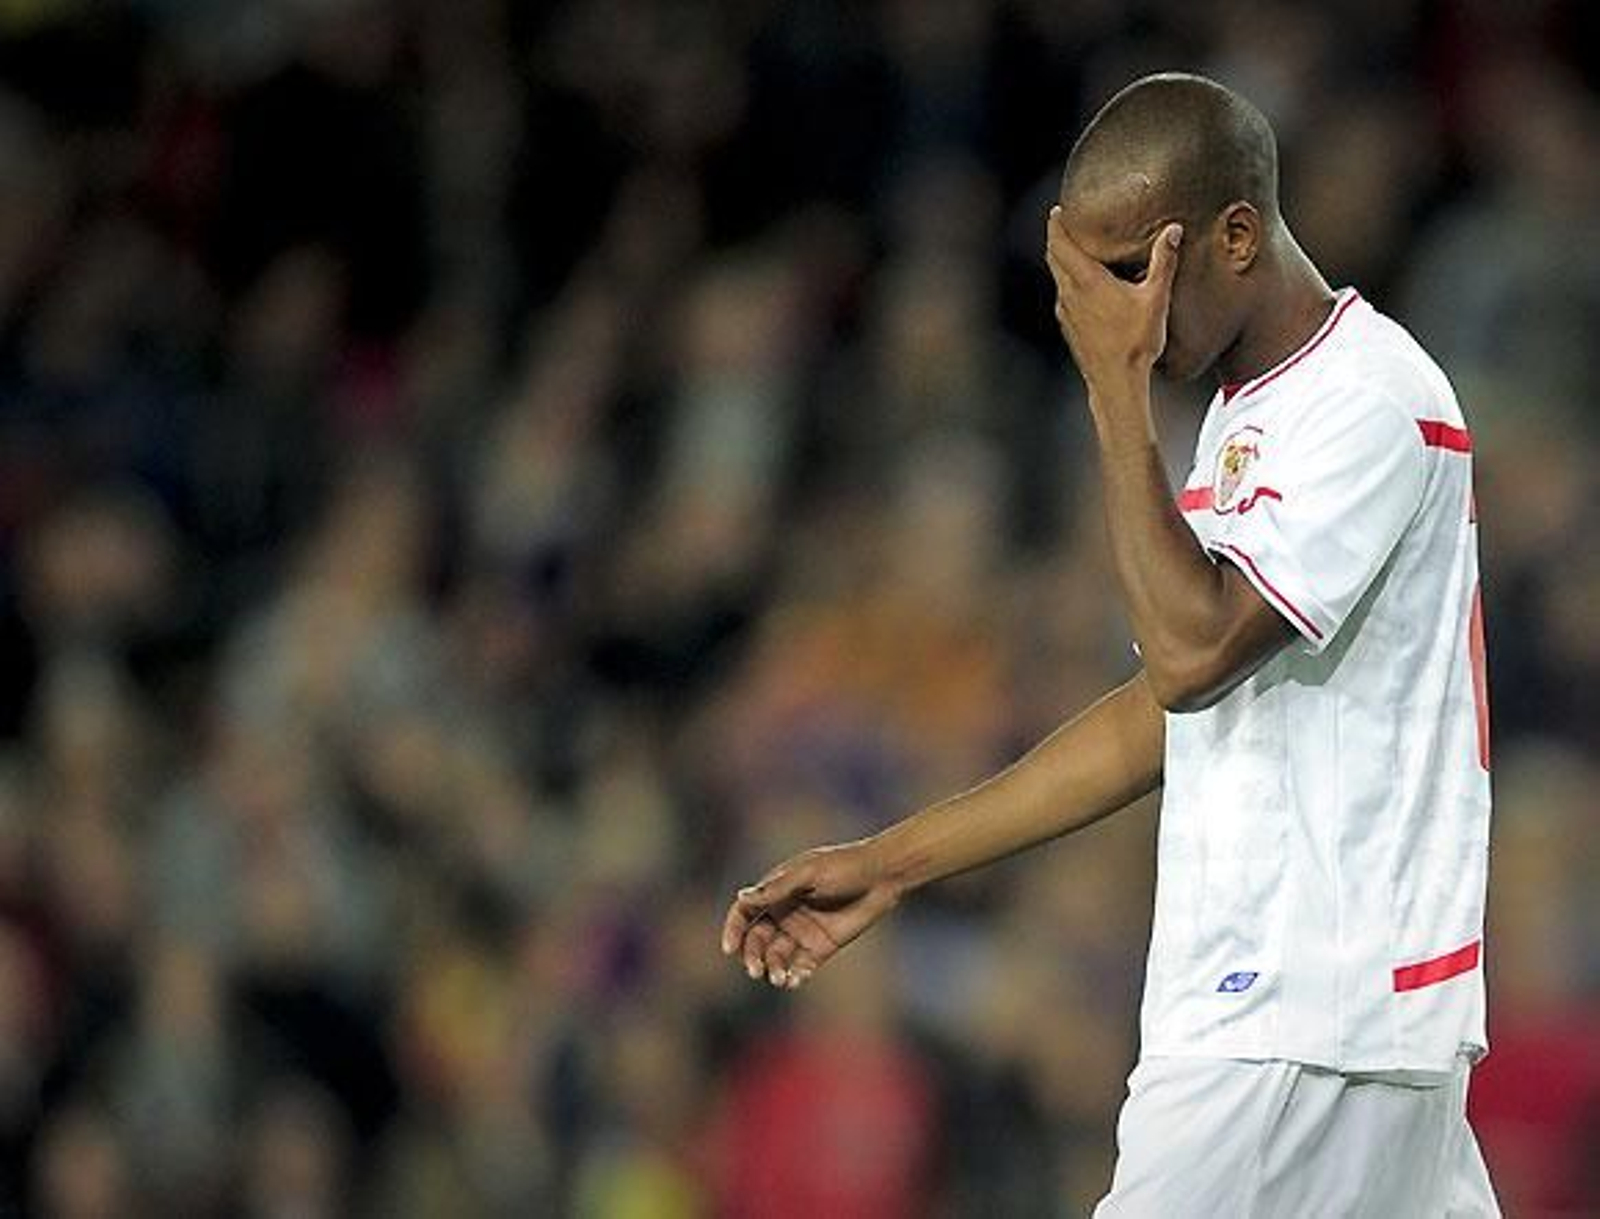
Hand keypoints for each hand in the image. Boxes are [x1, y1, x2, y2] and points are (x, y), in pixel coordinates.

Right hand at [720, 841, 900, 989]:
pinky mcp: (821, 948)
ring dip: (773, 968)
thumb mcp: (808, 873)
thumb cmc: (844, 866)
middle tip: (755, 970)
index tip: (729, 948)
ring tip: (779, 978)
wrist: (883, 876)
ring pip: (777, 956)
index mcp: (776, 891)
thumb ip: (776, 889)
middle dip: (753, 956)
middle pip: (757, 939)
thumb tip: (741, 897)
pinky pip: (801, 966)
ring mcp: (802, 932)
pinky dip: (795, 976)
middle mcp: (785, 913)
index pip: (745, 912)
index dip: (734, 929)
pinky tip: (795, 980)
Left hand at [1045, 208, 1182, 391]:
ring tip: (1073, 250)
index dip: (1057, 225)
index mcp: (1086, 281)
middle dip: (1056, 238)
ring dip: (1060, 261)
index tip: (1057, 210)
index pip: (1061, 244)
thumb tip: (1173, 231)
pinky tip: (1082, 287)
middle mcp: (1070, 294)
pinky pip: (1063, 297)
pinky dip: (1067, 282)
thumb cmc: (1135, 342)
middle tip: (1063, 224)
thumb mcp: (1155, 298)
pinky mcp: (1069, 328)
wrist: (1116, 382)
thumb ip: (1164, 261)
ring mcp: (1066, 313)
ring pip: (1056, 278)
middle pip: (1054, 258)